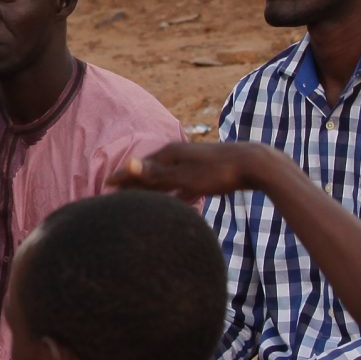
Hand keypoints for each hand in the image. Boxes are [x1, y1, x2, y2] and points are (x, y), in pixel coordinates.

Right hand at [110, 140, 283, 199]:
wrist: (255, 164)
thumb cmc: (218, 171)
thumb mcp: (185, 175)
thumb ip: (157, 174)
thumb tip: (129, 165)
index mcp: (170, 154)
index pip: (138, 166)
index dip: (122, 176)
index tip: (105, 186)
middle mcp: (179, 157)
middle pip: (151, 173)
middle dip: (134, 184)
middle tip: (116, 197)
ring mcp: (193, 166)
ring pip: (167, 181)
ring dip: (153, 191)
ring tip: (140, 202)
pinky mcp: (207, 176)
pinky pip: (184, 188)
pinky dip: (176, 196)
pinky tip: (177, 205)